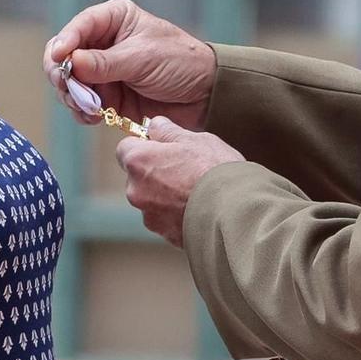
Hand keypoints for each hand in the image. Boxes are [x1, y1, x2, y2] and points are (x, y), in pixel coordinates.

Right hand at [44, 0, 216, 130]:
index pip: (78, 26)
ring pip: (68, 82)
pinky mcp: (107, 95)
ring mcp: (102, 70)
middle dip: (63, 74)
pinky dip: (82, 111)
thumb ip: (105, 63)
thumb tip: (71, 63)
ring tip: (89, 107)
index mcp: (114, 19)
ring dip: (72, 96)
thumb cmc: (181, 62)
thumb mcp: (143, 58)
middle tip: (70, 89)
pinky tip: (94, 117)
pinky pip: (82, 104)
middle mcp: (103, 42)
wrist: (204, 95)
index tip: (61, 59)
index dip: (64, 42)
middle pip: (64, 55)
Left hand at [115, 116, 244, 245]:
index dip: (143, 145)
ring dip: (165, 193)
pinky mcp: (164, 234)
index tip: (161, 145)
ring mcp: (149, 215)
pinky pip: (165, 217)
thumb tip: (155, 125)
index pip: (125, 148)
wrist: (235, 212)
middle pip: (137, 175)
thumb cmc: (214, 170)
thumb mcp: (194, 138)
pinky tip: (199, 206)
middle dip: (155, 171)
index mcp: (139, 161)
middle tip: (185, 167)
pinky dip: (176, 212)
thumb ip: (167, 130)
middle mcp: (136, 190)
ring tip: (196, 189)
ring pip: (151, 198)